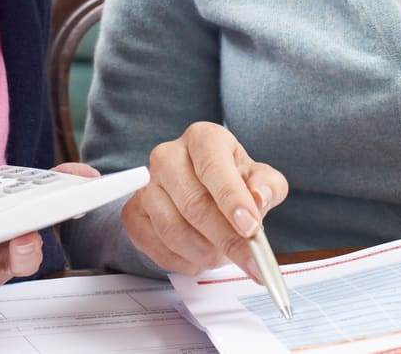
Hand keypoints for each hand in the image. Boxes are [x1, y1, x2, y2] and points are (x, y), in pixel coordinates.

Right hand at [120, 122, 288, 279]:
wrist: (198, 191)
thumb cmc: (230, 182)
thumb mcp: (258, 179)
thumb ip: (267, 186)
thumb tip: (260, 196)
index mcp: (202, 139)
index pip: (213, 166)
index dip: (232, 200)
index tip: (251, 227)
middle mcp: (168, 156)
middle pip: (194, 204)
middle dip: (226, 238)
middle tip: (250, 260)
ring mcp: (146, 185)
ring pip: (173, 230)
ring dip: (205, 253)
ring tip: (223, 255)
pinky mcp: (133, 213)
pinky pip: (157, 247)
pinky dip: (184, 261)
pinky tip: (199, 256)